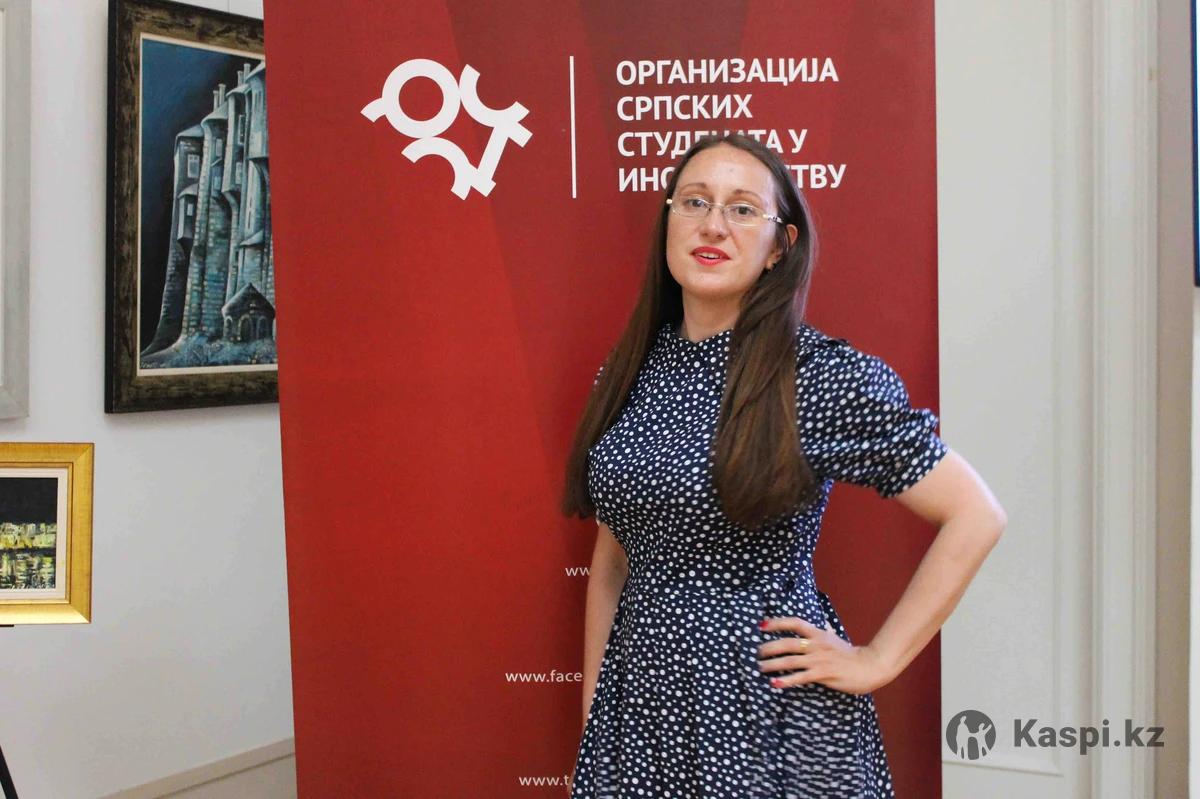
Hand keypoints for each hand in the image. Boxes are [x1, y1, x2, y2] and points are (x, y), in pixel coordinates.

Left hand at [756, 617, 893, 694]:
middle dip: (769, 647)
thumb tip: (823, 623)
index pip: (795, 623)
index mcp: (819, 634)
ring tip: (761, 668)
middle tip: (757, 653)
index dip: (777, 622)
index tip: (762, 625)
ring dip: (773, 664)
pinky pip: (800, 677)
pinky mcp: (823, 673)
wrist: (869, 666)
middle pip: (787, 642)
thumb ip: (825, 632)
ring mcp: (819, 659)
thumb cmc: (851, 655)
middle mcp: (817, 644)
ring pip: (790, 660)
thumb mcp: (835, 639)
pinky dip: (786, 680)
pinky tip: (775, 684)